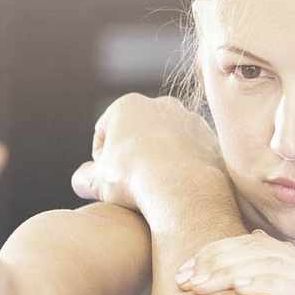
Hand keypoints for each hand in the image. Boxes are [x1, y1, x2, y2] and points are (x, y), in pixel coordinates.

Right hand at [71, 93, 224, 213]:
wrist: (185, 191)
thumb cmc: (134, 182)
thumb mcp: (96, 183)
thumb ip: (83, 178)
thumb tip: (83, 179)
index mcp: (127, 105)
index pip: (104, 132)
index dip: (99, 158)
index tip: (105, 179)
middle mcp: (161, 103)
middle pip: (137, 132)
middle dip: (131, 154)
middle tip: (129, 183)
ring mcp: (190, 119)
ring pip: (166, 141)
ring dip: (159, 159)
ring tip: (155, 187)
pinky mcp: (212, 138)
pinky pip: (190, 153)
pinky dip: (183, 167)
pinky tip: (177, 188)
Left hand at [175, 230, 294, 294]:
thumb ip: (255, 284)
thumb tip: (232, 254)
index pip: (254, 243)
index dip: (216, 251)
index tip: (184, 269)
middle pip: (261, 251)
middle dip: (218, 262)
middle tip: (187, 279)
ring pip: (274, 266)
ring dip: (231, 273)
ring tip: (202, 285)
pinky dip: (264, 285)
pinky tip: (239, 289)